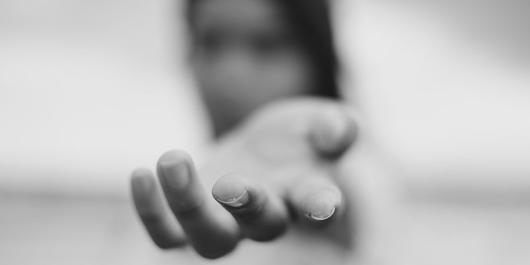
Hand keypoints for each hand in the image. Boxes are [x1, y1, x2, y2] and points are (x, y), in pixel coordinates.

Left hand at [130, 98, 356, 259]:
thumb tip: (336, 132)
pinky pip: (168, 234)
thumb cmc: (299, 137)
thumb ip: (335, 125)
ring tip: (173, 159)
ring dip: (189, 206)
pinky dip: (152, 212)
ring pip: (210, 238)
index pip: (319, 205)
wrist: (265, 151)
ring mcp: (229, 222)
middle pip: (261, 228)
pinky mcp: (192, 218)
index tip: (322, 204)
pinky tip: (140, 176)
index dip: (322, 207)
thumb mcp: (323, 120)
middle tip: (230, 184)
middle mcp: (271, 217)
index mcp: (308, 194)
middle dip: (247, 208)